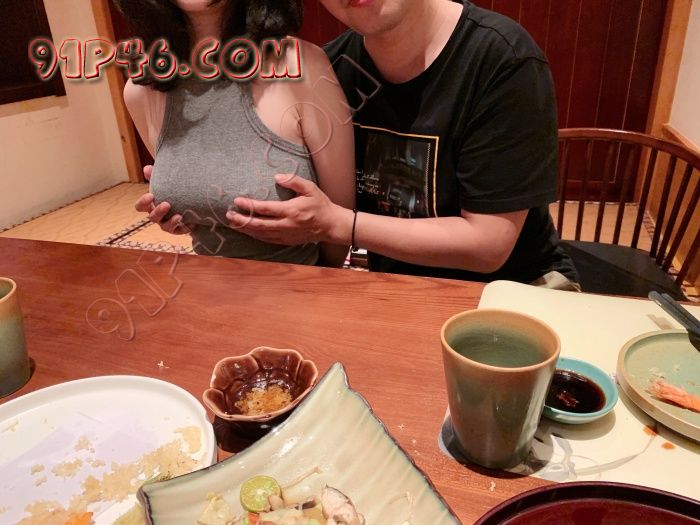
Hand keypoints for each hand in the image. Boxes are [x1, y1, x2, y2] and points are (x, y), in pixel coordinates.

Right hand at [134, 165, 191, 234]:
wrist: (191, 203)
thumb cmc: (173, 192)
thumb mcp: (165, 183)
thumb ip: (155, 176)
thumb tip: (147, 168)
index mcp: (151, 205)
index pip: (140, 207)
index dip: (143, 202)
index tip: (151, 195)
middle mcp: (158, 216)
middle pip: (152, 217)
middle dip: (158, 211)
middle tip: (167, 204)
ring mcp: (167, 224)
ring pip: (165, 226)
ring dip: (171, 222)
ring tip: (179, 216)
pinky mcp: (179, 229)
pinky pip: (180, 231)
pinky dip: (184, 228)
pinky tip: (190, 222)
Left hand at [227, 174, 352, 244]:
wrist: (330, 225)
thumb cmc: (320, 205)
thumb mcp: (310, 188)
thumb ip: (294, 181)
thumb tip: (277, 177)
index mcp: (291, 211)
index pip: (265, 209)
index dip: (249, 205)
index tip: (237, 201)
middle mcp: (286, 225)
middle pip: (259, 224)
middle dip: (242, 220)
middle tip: (229, 215)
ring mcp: (286, 235)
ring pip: (261, 234)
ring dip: (246, 229)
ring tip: (233, 224)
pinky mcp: (287, 241)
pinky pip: (267, 240)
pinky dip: (255, 236)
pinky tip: (248, 232)